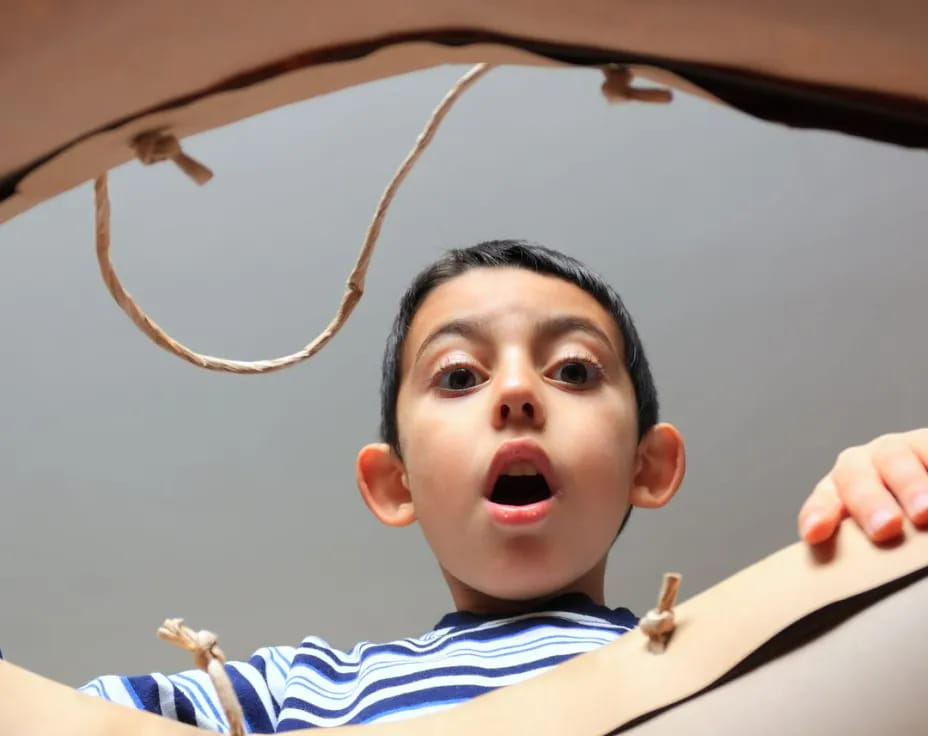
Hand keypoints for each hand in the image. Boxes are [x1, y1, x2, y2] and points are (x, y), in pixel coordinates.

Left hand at [798, 428, 927, 543]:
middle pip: (854, 479)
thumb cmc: (899, 529)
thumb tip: (869, 595)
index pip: (822, 502)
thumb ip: (869, 556)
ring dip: (908, 486)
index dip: (818, 514)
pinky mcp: (926, 444)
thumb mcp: (881, 540)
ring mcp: (897, 451)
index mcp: (840, 492)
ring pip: (893, 460)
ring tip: (923, 512)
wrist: (926, 497)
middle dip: (867, 504)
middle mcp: (863, 466)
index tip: (814, 533)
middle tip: (885, 528)